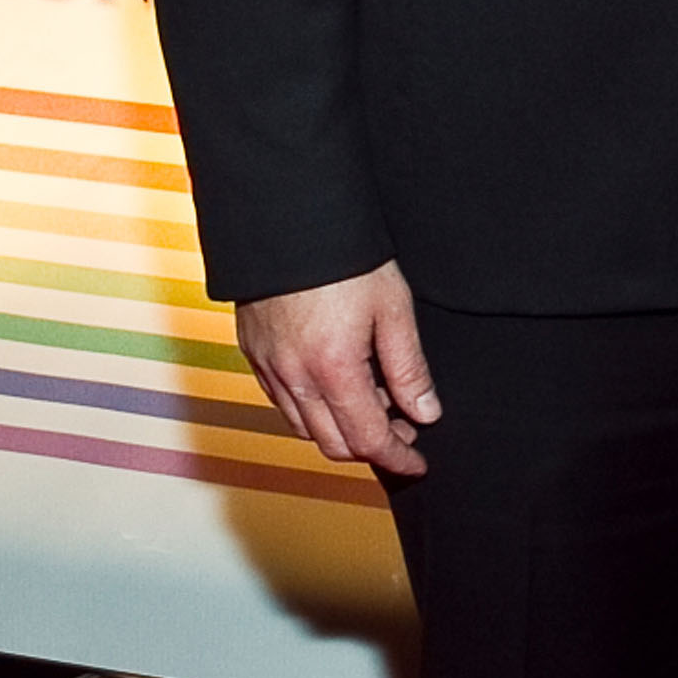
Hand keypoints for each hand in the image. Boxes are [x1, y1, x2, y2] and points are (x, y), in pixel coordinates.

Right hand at [237, 260, 439, 478]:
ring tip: (373, 400)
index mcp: (333, 369)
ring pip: (303, 427)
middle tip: (403, 428)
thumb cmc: (346, 256)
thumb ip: (408, 367)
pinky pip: (281, 401)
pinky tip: (333, 384)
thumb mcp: (393, 307)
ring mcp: (267, 366)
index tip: (417, 462)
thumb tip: (425, 413)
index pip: (368, 439)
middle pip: (332, 444)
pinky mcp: (252, 351)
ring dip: (339, 428)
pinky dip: (310, 409)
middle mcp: (294, 377)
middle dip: (370, 446)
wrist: (290, 216)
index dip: (397, 456)